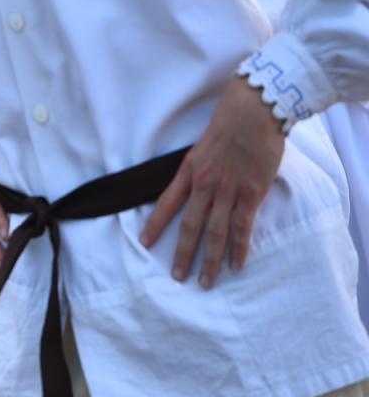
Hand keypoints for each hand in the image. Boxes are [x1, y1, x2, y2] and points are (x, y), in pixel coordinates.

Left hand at [141, 76, 284, 288]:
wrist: (252, 114)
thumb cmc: (228, 125)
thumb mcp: (200, 147)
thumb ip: (197, 169)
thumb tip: (193, 187)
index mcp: (188, 171)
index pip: (165, 203)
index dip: (155, 225)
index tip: (144, 243)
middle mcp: (204, 185)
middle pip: (190, 226)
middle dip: (183, 254)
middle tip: (177, 277)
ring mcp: (228, 191)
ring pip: (215, 233)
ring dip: (210, 260)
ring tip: (205, 282)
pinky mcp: (251, 194)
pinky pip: (243, 227)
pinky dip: (239, 249)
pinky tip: (235, 265)